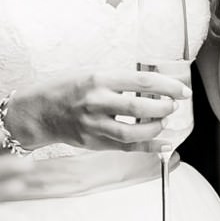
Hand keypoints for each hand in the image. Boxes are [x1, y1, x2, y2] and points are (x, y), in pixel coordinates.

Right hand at [8, 70, 188, 152]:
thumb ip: (118, 80)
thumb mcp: (90, 73)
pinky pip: (126, 148)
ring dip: (156, 128)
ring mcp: (93, 125)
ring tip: (162, 121)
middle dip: (164, 108)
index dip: (167, 86)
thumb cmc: (64, 88)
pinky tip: (163, 143)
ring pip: (134, 132)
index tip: (183, 91)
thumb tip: (152, 86)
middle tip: (172, 106)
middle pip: (140, 108)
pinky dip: (148, 147)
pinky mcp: (93, 142)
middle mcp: (96, 101)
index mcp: (98, 79)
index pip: (142, 81)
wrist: (36, 112)